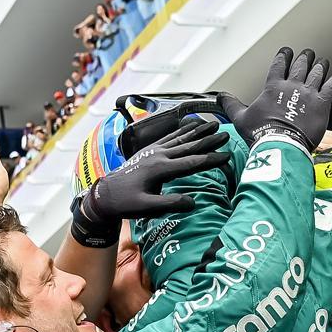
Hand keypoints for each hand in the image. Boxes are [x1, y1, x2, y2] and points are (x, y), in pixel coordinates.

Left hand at [70, 118, 228, 246]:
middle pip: (189, 146)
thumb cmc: (125, 203)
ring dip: (198, 131)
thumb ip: (169, 204)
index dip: (211, 159)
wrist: (104, 194)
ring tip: (213, 123)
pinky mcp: (149, 150)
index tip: (227, 156)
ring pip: (180, 138)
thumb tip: (193, 202)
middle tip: (226, 133)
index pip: (192, 163)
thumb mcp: (147, 208)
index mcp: (161, 169)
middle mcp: (159, 156)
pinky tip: (189, 125)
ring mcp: (153, 151)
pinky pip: (169, 137)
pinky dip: (182, 130)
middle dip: (209, 139)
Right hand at [216, 47, 331, 150]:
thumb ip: (231, 104)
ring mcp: (308, 94)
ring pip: (317, 73)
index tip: (287, 51)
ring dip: (320, 66)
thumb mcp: (241, 118)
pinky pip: (330, 86)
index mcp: (273, 86)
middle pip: (301, 64)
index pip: (280, 63)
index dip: (285, 55)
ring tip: (322, 62)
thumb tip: (220, 97)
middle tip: (308, 53)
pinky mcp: (322, 104)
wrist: (281, 146)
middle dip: (305, 57)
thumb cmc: (260, 134)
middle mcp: (292, 86)